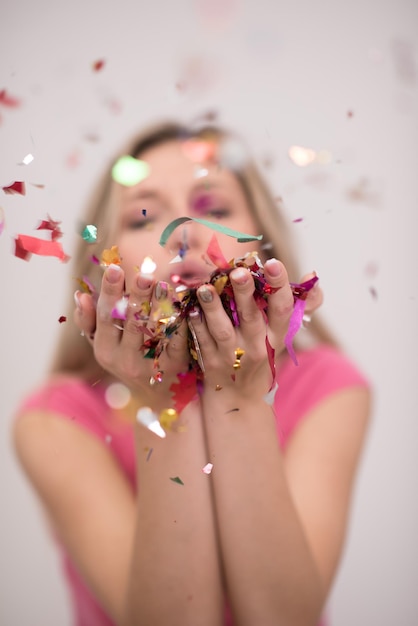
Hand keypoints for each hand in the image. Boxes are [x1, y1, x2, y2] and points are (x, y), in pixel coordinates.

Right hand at [74, 264, 189, 408]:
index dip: (110, 292)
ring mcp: (148, 365)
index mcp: (104, 349)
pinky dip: (179, 321)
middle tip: (143, 274)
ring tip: (163, 284)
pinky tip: (183, 303)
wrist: (157, 395)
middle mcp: (123, 359)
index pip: (105, 316)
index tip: (114, 268)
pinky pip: (176, 339)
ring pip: (154, 330)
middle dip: (137, 296)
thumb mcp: (104, 344)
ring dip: (159, 305)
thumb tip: (80, 295)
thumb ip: (89, 320)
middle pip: (130, 321)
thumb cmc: (127, 358)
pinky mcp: (173, 366)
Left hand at [187, 259, 322, 396]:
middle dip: (245, 292)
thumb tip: (311, 275)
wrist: (240, 397)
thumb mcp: (282, 333)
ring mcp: (233, 356)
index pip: (283, 308)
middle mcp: (257, 346)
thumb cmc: (262, 355)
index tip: (272, 263)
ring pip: (223, 330)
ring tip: (205, 287)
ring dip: (213, 308)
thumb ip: (300, 304)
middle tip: (238, 271)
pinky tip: (190, 308)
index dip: (279, 285)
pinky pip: (202, 342)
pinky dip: (196, 325)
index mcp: (277, 335)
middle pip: (252, 317)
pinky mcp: (212, 364)